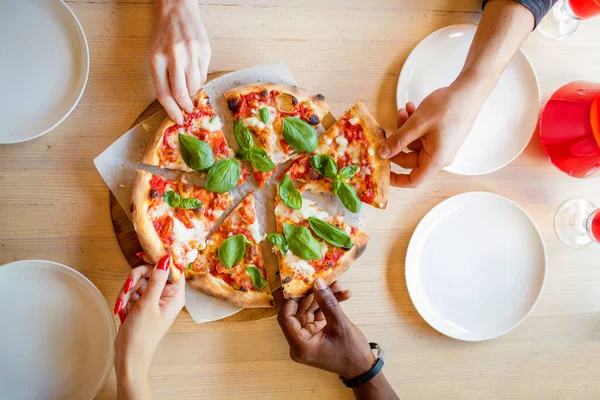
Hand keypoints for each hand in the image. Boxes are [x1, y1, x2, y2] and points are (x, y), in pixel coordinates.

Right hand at [113, 255, 184, 393]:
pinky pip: (133, 291)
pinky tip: (121, 311)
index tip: (145, 252)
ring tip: (123, 306)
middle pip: (152, 271)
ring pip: (140, 281)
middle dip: (136, 278)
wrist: (128, 356)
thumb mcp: (148, 304)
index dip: (161, 258)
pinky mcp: (142, 304)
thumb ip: (156, 279)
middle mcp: (166, 295)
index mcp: (175, 295)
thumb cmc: (141, 335)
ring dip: (128, 290)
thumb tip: (166, 258)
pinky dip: (125, 299)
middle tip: (127, 287)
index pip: (173, 268)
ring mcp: (153, 299)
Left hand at [150, 0, 210, 123]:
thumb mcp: (155, 54)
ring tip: (192, 93)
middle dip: (186, 106)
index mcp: (157, 59)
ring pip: (195, 86)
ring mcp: (191, 53)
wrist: (177, 8)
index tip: (177, 119)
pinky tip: (195, 77)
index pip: (164, 94)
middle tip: (188, 111)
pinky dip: (200, 81)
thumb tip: (176, 101)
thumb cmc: (164, 34)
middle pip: (182, 93)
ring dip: (194, 94)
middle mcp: (174, 56)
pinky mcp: (205, 50)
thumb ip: (163, 77)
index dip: (171, 111)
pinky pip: (204, 74)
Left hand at [278, 278, 374, 378]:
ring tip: (338, 285)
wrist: (363, 368)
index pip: (285, 318)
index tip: (302, 284)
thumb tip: (317, 282)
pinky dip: (328, 305)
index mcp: (300, 345)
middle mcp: (300, 342)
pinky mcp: (316, 334)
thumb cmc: (352, 353)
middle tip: (323, 280)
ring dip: (323, 298)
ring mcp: (308, 338)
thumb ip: (328, 303)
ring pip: (310, 311)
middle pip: (298, 312)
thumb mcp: (340, 325)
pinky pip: (318, 315)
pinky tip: (341, 295)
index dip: (292, 300)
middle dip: (313, 295)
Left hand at [378, 83, 483, 187]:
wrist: (468, 90)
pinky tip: (411, 109)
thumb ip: (398, 141)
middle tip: (389, 129)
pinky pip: (423, 136)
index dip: (396, 179)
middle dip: (398, 142)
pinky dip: (414, 125)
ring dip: (405, 129)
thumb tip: (383, 153)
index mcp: (436, 159)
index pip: (413, 180)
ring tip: (403, 112)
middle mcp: (440, 156)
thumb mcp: (417, 125)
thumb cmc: (449, 108)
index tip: (383, 171)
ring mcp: (441, 146)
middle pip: (410, 159)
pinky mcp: (442, 136)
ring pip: (414, 144)